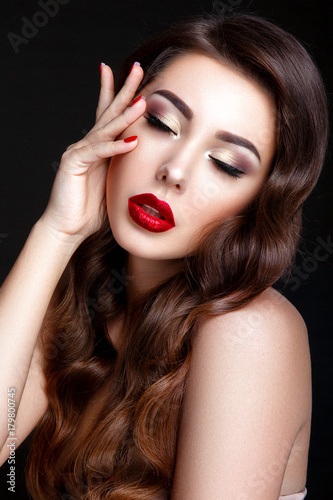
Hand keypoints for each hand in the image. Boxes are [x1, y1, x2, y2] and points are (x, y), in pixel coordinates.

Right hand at [39, 63, 145, 245]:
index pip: (110, 115)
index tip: (134, 75)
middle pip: (109, 112)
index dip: (120, 94)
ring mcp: (79, 152)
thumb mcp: (114, 184)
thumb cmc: (89, 209)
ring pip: (105, 129)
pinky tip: (133, 142)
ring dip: (125, 116)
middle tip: (139, 69)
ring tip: (142, 102)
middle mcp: (88, 145)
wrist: (66, 228)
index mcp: (98, 148)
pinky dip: (116, 147)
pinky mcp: (74, 164)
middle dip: (125, 91)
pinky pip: (98, 153)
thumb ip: (124, 168)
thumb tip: (144, 160)